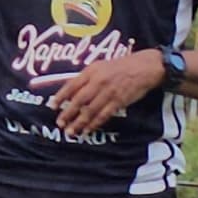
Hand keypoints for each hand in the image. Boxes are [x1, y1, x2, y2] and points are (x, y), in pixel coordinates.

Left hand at [46, 47, 169, 134]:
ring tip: (71, 131)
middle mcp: (99, 81)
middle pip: (79, 100)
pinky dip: (95, 123)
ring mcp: (109, 92)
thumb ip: (86, 77)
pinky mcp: (119, 101)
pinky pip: (104, 115)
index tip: (52, 106)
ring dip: (79, 122)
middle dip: (68, 112)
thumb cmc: (121, 66)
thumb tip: (70, 88)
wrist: (144, 67)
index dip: (61, 96)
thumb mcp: (101, 65)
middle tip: (60, 123)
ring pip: (90, 110)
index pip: (72, 85)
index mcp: (92, 71)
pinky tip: (88, 130)